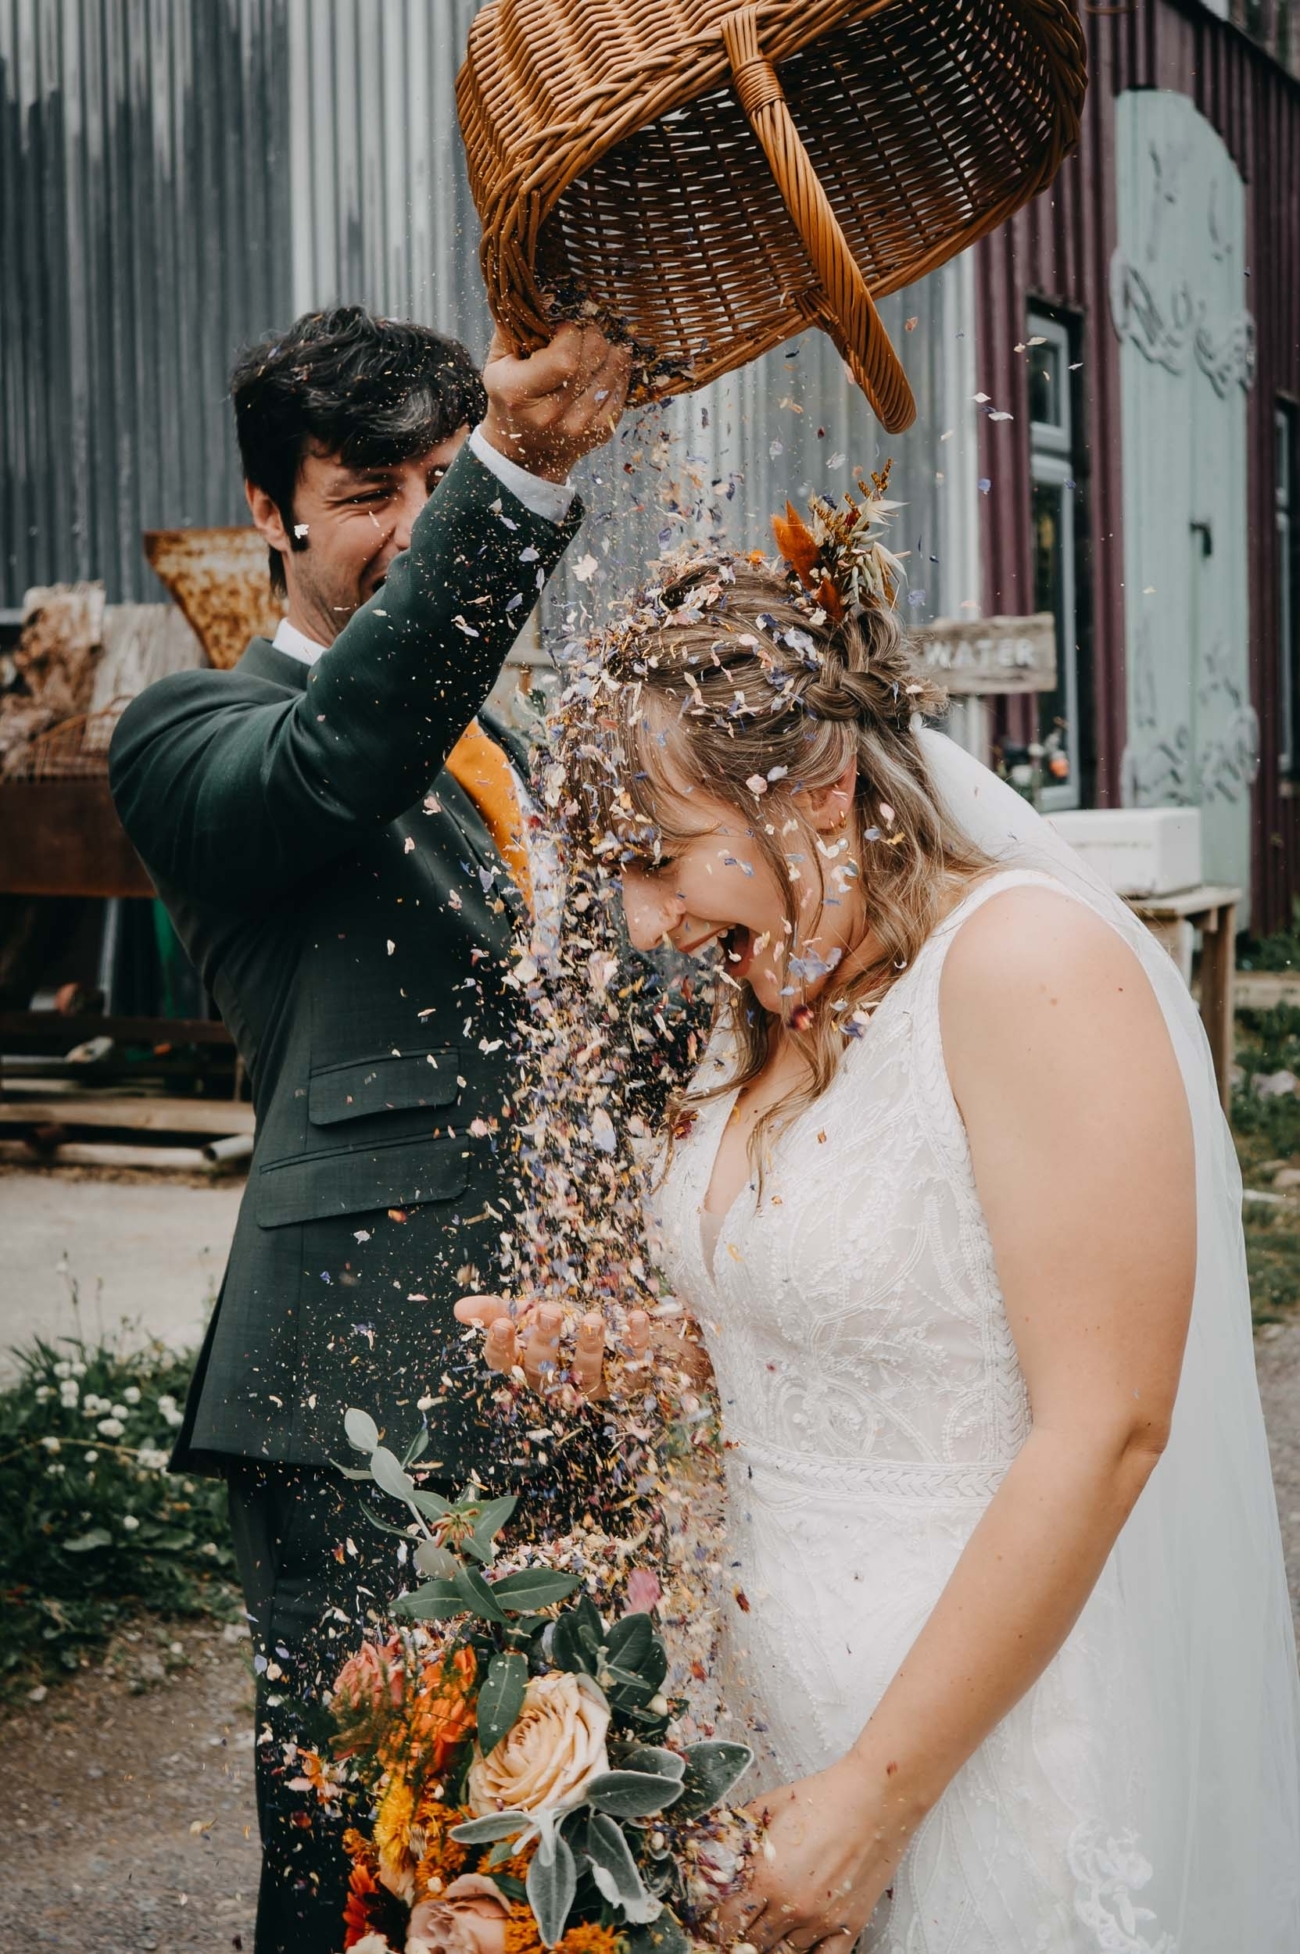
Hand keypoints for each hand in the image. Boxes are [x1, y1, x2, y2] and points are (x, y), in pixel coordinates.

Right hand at [453, 1294, 649, 1398]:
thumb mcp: (528, 1312)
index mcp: (525, 1364)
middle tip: (550, 1310)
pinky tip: (636, 1317)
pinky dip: (636, 1343)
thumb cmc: (563, 1325)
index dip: (500, 1346)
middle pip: (545, 1368)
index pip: (504, 1362)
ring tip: (593, 1319)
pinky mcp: (627, 1383)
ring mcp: (592, 1386)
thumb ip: (496, 1310)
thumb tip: (459, 1309)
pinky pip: (632, 1369)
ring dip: (590, 1345)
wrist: (614, 1334)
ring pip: (587, 1373)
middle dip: (547, 1340)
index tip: (502, 1323)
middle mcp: (556, 1382)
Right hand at [480, 323, 631, 482]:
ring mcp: (578, 427)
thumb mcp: (497, 363)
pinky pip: (621, 391)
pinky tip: (607, 366)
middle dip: (593, 336)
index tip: (563, 329)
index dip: (570, 333)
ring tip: (597, 347)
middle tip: (585, 333)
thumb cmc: (510, 396)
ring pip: (613, 372)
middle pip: (593, 359)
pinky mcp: (599, 433)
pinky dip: (618, 372)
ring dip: (609, 351)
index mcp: (519, 394)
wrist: (525, 451)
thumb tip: (531, 289)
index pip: (564, 357)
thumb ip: (512, 327)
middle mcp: (550, 415)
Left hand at [714, 1756, 915, 1952]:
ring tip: (771, 1930)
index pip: (728, 1921)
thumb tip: (722, 1843)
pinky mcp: (850, 1925)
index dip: (719, 1923)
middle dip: (743, 1936)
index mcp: (768, 1878)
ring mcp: (823, 1920)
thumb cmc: (826, 1797)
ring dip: (775, 1944)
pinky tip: (801, 1945)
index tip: (719, 1920)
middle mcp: (793, 1907)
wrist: (874, 1797)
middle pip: (754, 1943)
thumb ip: (742, 1830)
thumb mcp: (771, 1805)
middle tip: (742, 1927)